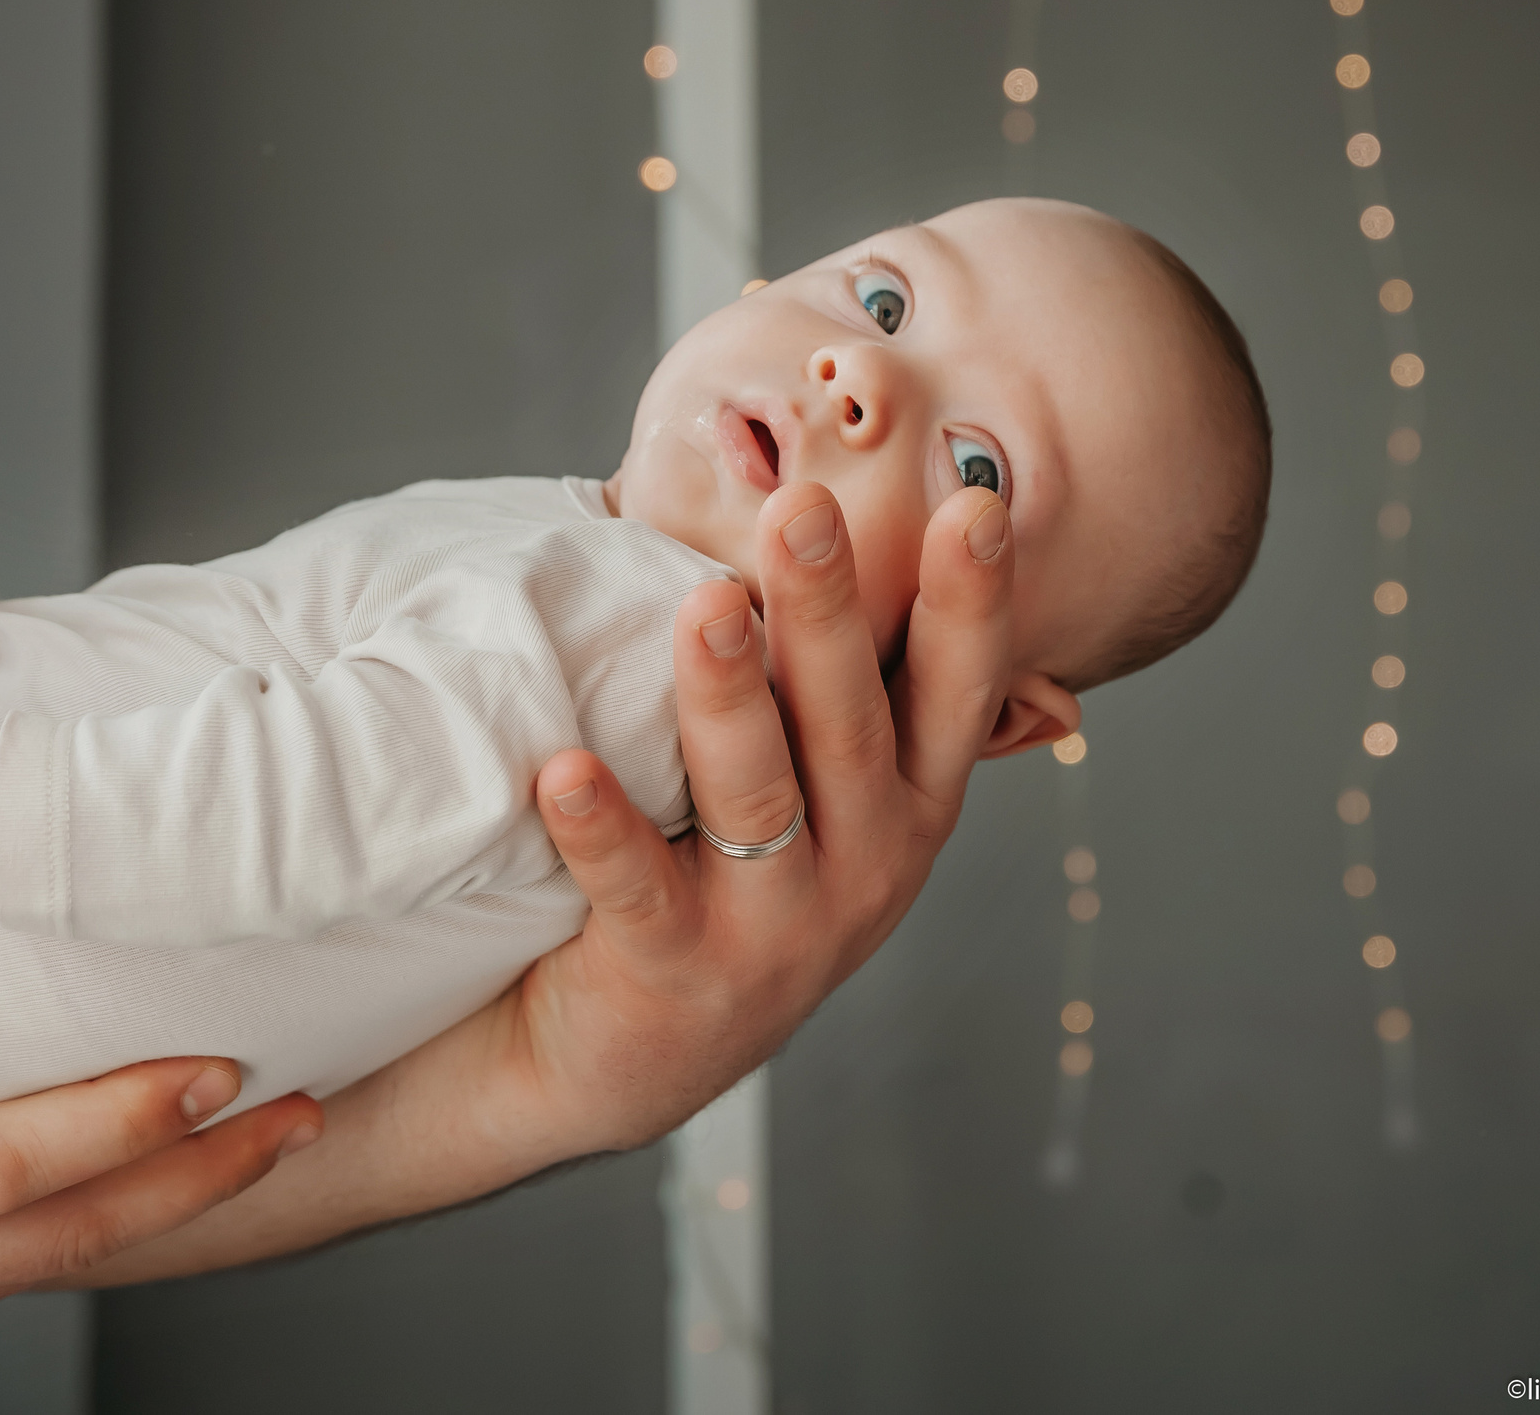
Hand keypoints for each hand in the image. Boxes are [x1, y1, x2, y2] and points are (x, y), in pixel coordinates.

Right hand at [0, 784, 321, 1413]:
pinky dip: (113, 1218)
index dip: (112, 1123)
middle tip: (305, 1102)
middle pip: (75, 1229)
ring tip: (283, 1127)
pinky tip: (172, 1168)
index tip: (211, 1068)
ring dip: (182, 1200)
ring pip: (69, 1258)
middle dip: (203, 1172)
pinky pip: (30, 1264)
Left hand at [515, 478, 1015, 1148]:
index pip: (956, 689)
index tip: (975, 503)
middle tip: (803, 509)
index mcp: (907, 801)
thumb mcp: (809, 786)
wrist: (633, 1052)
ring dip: (728, 698)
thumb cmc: (719, 868)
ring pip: (758, 798)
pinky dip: (603, 830)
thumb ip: (824, 675)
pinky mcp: (679, 973)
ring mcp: (782, 931)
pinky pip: (640, 889)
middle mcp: (869, 865)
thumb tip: (794, 488)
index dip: (972, 602)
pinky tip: (564, 772)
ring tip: (703, 605)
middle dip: (828, 612)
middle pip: (848, 722)